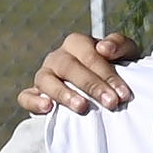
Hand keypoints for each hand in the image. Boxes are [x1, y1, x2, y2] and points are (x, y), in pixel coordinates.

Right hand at [19, 30, 144, 117]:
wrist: (103, 92)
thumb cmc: (116, 71)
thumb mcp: (127, 56)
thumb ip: (121, 45)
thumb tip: (104, 48)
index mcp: (78, 44)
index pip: (90, 55)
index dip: (107, 74)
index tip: (123, 94)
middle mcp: (58, 57)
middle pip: (70, 67)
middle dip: (92, 85)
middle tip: (111, 103)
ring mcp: (44, 75)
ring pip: (46, 79)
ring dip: (64, 93)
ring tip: (82, 107)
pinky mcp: (35, 94)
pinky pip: (25, 96)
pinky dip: (33, 101)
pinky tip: (48, 108)